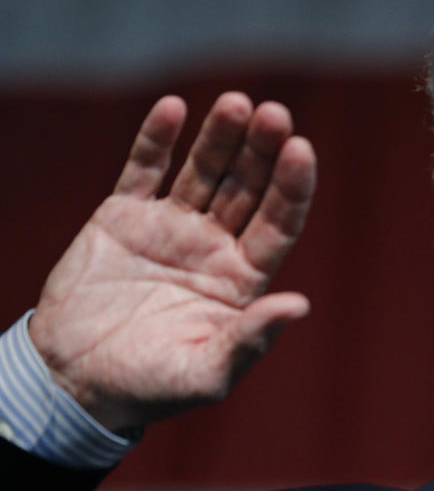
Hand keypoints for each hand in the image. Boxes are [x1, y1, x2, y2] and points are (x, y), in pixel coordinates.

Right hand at [28, 92, 316, 431]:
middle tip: (275, 114)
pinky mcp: (123, 216)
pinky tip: (174, 108)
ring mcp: (170, 226)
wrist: (74, 380)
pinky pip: (144, 169)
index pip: (279, 223)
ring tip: (237, 103)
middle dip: (262, 151)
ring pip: (203, 171)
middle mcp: (214, 244)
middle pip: (247, 187)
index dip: (292, 188)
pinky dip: (157, 139)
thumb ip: (250, 339)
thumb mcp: (206, 373)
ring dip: (219, 136)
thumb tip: (300, 304)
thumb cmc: (150, 386)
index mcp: (242, 278)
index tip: (302, 151)